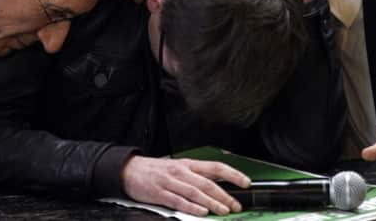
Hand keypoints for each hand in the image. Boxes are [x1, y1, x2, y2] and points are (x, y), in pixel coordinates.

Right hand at [122, 155, 249, 215]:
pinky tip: (202, 212)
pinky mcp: (160, 193)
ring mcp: (171, 182)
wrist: (130, 170)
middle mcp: (182, 172)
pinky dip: (191, 207)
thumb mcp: (178, 168)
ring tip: (224, 210)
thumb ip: (196, 176)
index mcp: (188, 164)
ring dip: (212, 202)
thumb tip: (218, 186)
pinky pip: (179, 201)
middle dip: (224, 194)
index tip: (246, 182)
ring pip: (196, 192)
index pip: (215, 167)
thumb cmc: (156, 171)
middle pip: (208, 182)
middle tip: (236, 205)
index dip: (232, 174)